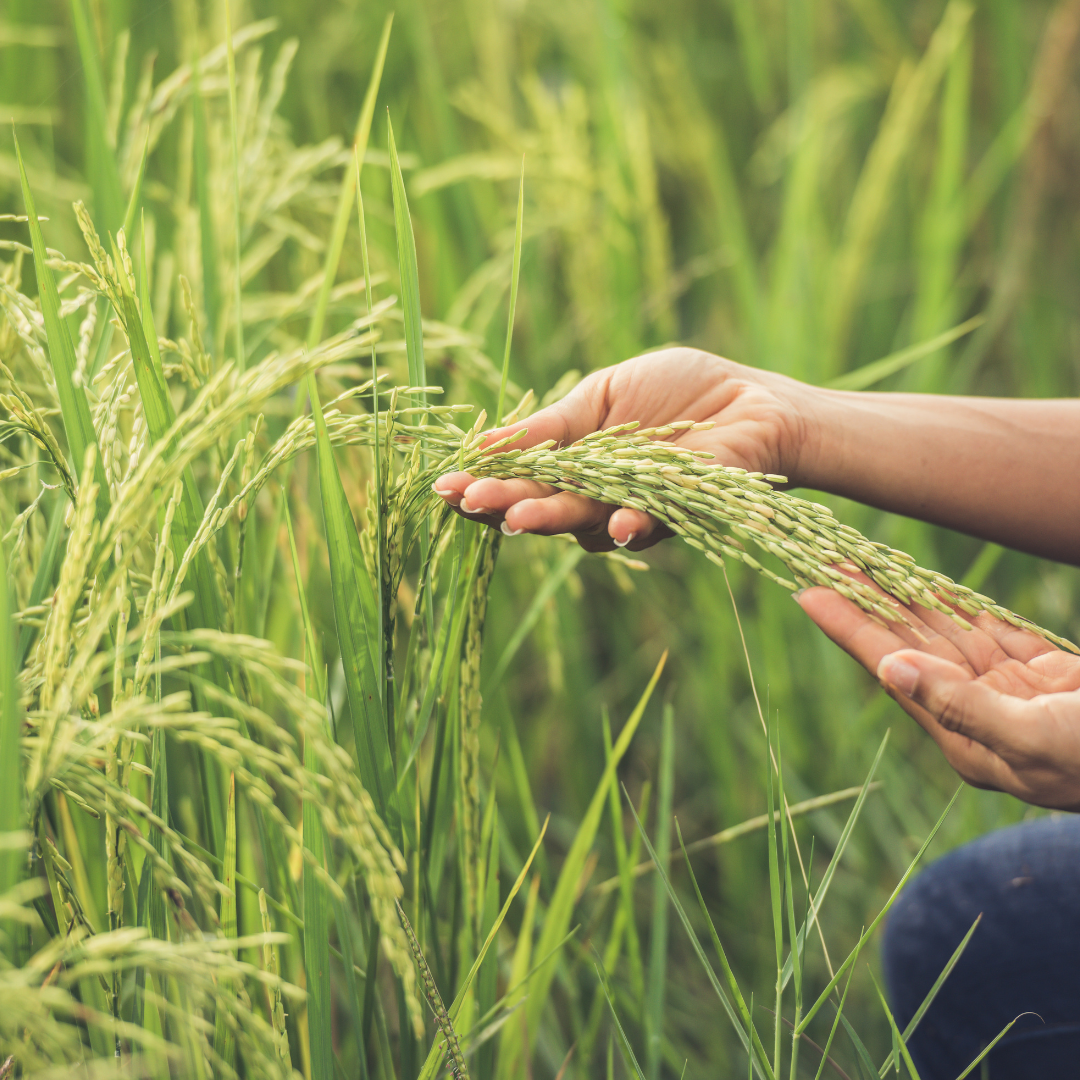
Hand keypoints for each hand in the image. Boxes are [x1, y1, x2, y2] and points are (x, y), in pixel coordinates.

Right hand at [433, 348, 817, 550]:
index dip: (483, 483)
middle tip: (471, 502)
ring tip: (519, 515)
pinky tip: (614, 523)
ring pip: (583, 522)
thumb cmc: (679, 390)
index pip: (518, 478)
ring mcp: (631, 509)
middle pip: (540, 506)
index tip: (445, 484)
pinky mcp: (676, 514)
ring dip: (552, 518)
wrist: (751, 400)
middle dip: (504, 505)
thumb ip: (553, 426)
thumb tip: (485, 443)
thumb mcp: (603, 394)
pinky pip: (645, 525)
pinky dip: (628, 525)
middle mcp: (595, 495)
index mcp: (573, 462)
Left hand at [797, 587, 1079, 811]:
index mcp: (966, 738)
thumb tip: (889, 671)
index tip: (807, 590)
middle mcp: (977, 715)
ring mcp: (1010, 695)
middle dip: (866, 603)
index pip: (892, 669)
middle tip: (823, 559)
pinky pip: (989, 633)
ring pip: (944, 634)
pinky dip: (957, 605)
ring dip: (904, 598)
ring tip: (861, 563)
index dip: (849, 627)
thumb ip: (961, 706)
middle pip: (907, 646)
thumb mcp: (1035, 738)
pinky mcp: (1043, 677)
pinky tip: (923, 584)